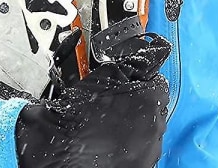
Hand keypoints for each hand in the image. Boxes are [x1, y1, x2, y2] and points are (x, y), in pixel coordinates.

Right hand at [16, 33, 170, 167]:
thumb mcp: (105, 74)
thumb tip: (142, 60)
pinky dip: (131, 143)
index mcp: (151, 101)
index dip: (142, 78)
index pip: (158, 81)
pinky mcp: (139, 167)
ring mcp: (148, 152)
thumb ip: (131, 66)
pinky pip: (141, 150)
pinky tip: (111, 138)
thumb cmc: (78, 113)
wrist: (59, 147)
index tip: (132, 80)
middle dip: (141, 101)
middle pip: (156, 106)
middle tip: (118, 99)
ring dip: (137, 123)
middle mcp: (155, 129)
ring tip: (112, 120)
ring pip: (149, 129)